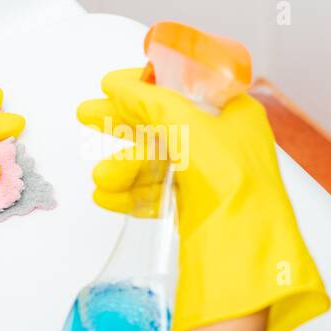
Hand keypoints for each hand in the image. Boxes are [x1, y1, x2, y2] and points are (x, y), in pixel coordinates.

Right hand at [77, 68, 327, 330]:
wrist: (244, 247)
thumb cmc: (231, 179)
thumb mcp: (187, 126)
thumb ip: (149, 102)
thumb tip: (118, 85)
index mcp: (234, 113)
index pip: (185, 87)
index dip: (146, 83)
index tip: (112, 84)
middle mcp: (224, 142)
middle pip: (164, 123)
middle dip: (123, 123)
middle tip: (86, 116)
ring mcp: (211, 177)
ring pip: (158, 162)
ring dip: (125, 166)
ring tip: (101, 177)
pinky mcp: (198, 208)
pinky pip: (159, 192)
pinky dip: (133, 193)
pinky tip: (108, 197)